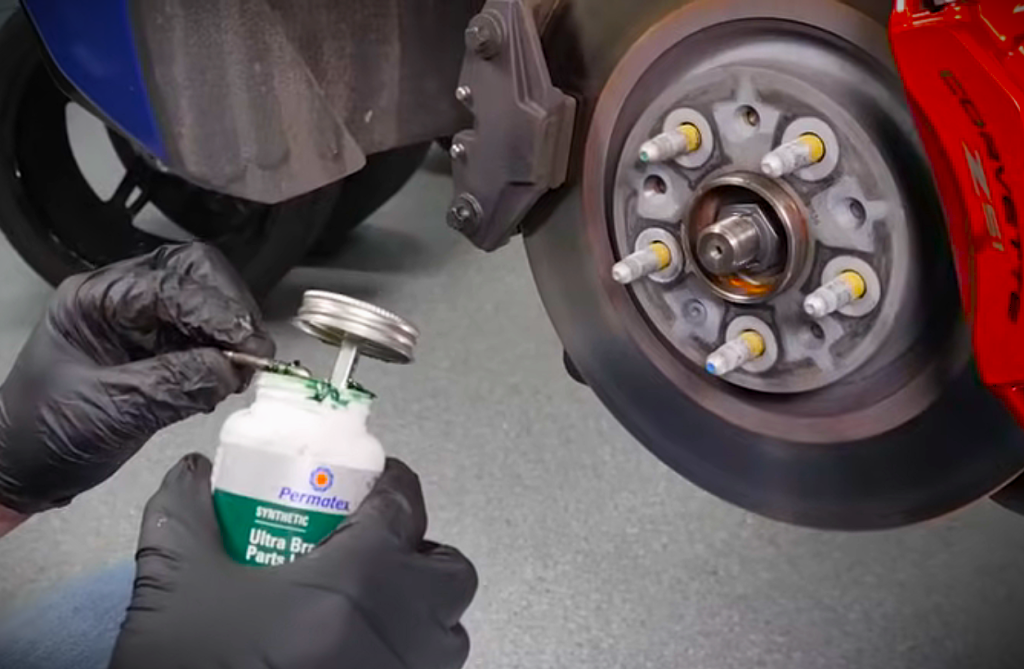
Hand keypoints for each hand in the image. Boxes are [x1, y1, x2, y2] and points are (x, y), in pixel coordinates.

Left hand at [0, 243, 272, 514]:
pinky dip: (225, 356)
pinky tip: (229, 379)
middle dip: (230, 308)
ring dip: (232, 332)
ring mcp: (143, 325)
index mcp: (94, 300)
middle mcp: (121, 302)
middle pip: (194, 274)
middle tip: (253, 349)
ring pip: (206, 302)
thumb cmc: (43, 436)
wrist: (26, 472)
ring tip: (243, 368)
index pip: (171, 285)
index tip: (248, 345)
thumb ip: (172, 386)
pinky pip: (205, 339)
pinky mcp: (161, 352)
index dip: (216, 312)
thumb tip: (231, 369)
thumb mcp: (108, 411)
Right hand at [111, 455, 476, 668]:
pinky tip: (350, 656)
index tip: (370, 483)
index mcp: (359, 580)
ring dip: (419, 613)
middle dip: (419, 556)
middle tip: (371, 554)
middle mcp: (402, 632)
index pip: (404, 507)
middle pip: (448, 574)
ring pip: (446, 635)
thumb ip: (184, 515)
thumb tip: (191, 470)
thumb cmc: (195, 665)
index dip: (390, 484)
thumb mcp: (174, 587)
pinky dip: (403, 657)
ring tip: (364, 610)